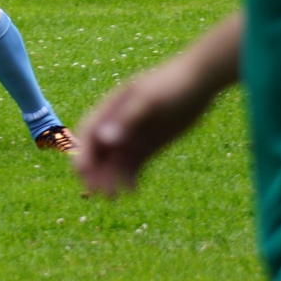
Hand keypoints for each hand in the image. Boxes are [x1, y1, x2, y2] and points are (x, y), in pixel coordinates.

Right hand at [71, 55, 226, 195]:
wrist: (199, 82)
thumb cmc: (171, 85)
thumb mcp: (149, 101)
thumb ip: (127, 120)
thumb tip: (106, 140)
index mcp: (111, 108)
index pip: (89, 133)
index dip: (82, 152)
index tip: (81, 171)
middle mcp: (117, 125)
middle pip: (98, 152)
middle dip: (94, 172)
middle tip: (96, 192)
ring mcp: (133, 137)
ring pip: (115, 163)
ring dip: (110, 179)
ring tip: (113, 197)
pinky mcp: (148, 147)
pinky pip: (134, 167)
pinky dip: (130, 179)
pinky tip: (132, 191)